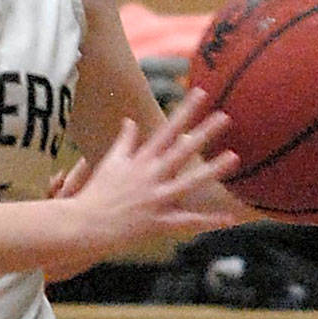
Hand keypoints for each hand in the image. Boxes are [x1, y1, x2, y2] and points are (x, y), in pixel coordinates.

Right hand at [60, 88, 241, 265]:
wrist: (83, 225)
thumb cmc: (95, 194)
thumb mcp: (110, 163)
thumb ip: (124, 141)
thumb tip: (130, 121)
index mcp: (141, 161)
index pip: (167, 130)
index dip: (185, 112)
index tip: (202, 94)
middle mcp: (151, 176)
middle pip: (181, 151)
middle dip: (204, 133)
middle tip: (226, 117)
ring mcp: (155, 199)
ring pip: (188, 182)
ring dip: (212, 170)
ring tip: (234, 158)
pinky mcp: (157, 222)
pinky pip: (187, 222)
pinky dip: (208, 221)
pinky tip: (229, 218)